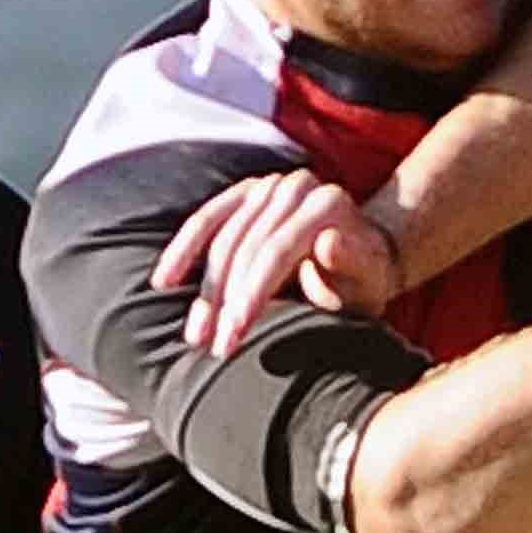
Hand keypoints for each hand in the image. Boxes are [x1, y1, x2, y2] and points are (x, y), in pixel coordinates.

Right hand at [156, 170, 399, 352]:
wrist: (365, 255)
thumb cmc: (365, 280)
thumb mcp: (367, 282)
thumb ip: (350, 265)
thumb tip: (326, 244)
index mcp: (326, 204)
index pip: (276, 251)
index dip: (251, 295)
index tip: (234, 336)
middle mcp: (295, 187)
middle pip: (245, 245)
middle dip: (224, 300)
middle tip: (210, 346)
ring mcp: (268, 187)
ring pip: (221, 236)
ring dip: (203, 288)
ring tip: (194, 334)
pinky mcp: (245, 195)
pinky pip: (206, 220)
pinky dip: (183, 250)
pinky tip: (164, 281)